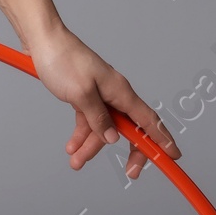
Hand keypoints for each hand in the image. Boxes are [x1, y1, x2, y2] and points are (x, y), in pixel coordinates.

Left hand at [27, 25, 180, 181]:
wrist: (42, 41)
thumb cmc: (62, 60)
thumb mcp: (81, 93)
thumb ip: (97, 117)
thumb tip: (113, 137)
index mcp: (120, 91)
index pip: (148, 120)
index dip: (162, 139)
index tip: (173, 156)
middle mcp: (114, 94)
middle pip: (129, 128)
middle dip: (129, 151)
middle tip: (130, 172)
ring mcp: (100, 95)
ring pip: (104, 128)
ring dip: (92, 146)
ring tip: (76, 161)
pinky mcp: (84, 96)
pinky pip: (89, 120)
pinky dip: (81, 134)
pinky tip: (72, 147)